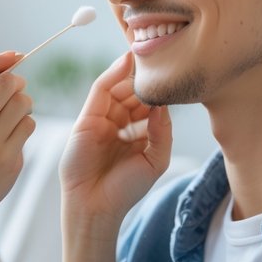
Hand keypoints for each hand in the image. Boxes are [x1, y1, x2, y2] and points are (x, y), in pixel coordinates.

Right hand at [0, 52, 34, 240]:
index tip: (12, 56)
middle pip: (6, 84)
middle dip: (15, 81)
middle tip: (14, 88)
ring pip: (23, 104)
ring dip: (22, 103)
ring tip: (12, 114)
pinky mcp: (9, 163)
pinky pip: (28, 128)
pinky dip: (23, 126)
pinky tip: (11, 137)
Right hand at [59, 52, 170, 229]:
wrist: (97, 206)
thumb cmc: (125, 189)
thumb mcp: (155, 160)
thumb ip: (162, 132)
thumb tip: (162, 105)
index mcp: (136, 133)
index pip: (148, 104)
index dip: (158, 89)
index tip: (174, 70)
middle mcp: (119, 123)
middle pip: (132, 92)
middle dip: (144, 76)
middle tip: (159, 57)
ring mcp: (102, 119)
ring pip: (117, 88)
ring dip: (130, 72)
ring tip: (144, 54)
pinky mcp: (87, 118)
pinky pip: (100, 90)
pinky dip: (111, 74)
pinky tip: (125, 62)